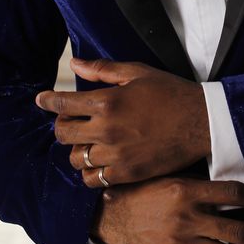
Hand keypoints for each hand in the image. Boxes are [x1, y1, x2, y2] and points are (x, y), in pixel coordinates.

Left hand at [35, 59, 209, 186]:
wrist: (202, 122)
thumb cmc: (171, 93)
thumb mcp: (138, 72)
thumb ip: (103, 70)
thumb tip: (74, 63)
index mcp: (107, 101)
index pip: (63, 104)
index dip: (47, 101)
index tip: (41, 100)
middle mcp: (107, 129)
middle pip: (62, 133)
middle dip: (62, 125)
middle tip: (72, 121)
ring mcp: (116, 155)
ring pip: (75, 158)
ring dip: (77, 149)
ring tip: (88, 142)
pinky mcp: (127, 173)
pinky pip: (93, 179)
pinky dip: (90, 172)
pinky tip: (99, 162)